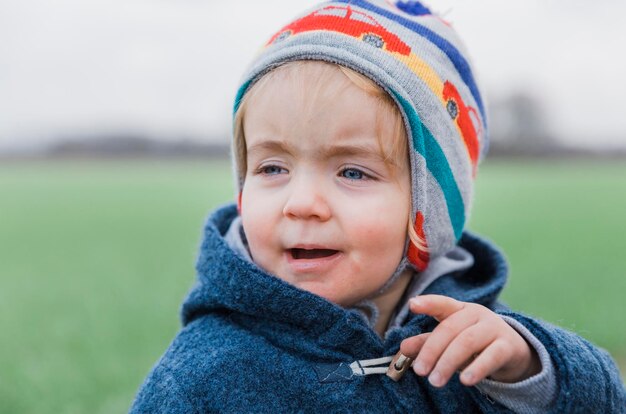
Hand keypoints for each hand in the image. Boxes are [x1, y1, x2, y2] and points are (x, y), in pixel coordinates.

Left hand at [400, 295, 540, 387]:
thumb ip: (427, 342)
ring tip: (435, 381)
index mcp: (459, 309)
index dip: (428, 303)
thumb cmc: (474, 343)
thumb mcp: (450, 341)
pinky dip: (477, 368)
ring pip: (467, 342)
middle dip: (432, 350)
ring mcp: (493, 328)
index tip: (412, 305)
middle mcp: (476, 314)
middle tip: (420, 371)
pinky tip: (465, 380)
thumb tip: (403, 347)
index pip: (442, 303)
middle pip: (449, 329)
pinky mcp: (507, 346)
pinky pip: (492, 356)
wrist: (513, 351)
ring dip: (448, 362)